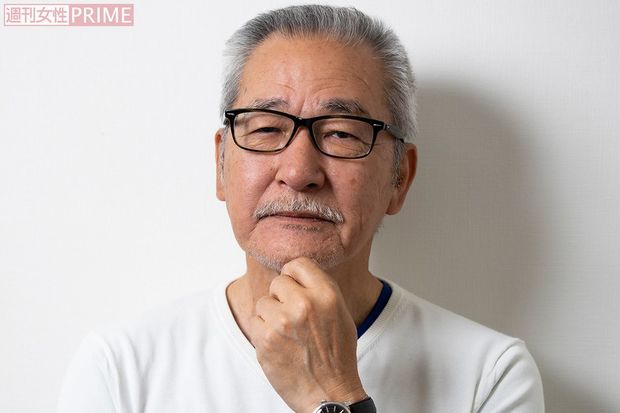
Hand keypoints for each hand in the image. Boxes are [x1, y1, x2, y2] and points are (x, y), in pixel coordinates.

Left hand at [249, 257, 366, 412]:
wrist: (329, 394)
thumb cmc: (337, 355)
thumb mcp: (340, 314)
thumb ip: (319, 290)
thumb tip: (296, 273)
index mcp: (327, 294)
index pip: (298, 264)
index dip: (294, 275)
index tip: (294, 286)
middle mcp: (304, 304)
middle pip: (278, 282)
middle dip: (282, 296)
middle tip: (292, 315)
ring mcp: (282, 322)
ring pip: (263, 302)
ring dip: (270, 315)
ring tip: (286, 333)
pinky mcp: (264, 339)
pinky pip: (255, 322)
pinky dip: (262, 332)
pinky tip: (278, 344)